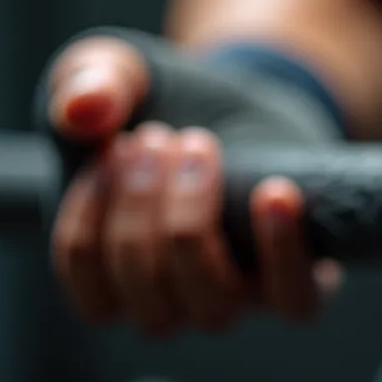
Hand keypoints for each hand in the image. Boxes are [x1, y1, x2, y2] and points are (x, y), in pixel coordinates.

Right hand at [43, 31, 341, 337]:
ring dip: (193, 225)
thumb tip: (83, 112)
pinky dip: (283, 251)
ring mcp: (241, 298)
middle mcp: (179, 303)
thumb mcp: (119, 74)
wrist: (252, 103)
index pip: (94, 294)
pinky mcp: (299, 279)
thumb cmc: (169, 103)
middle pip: (149, 300)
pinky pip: (296, 299)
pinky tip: (275, 194)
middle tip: (157, 137)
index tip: (108, 147)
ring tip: (198, 145)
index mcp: (120, 281)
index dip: (89, 221)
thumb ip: (86, 81)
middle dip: (142, 211)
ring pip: (213, 306)